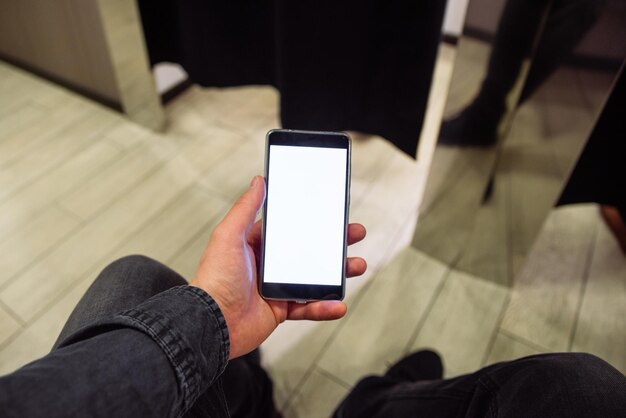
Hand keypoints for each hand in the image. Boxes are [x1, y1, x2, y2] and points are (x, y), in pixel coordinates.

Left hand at [191, 176, 366, 358]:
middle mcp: (267, 265)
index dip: (311, 220)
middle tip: (354, 233)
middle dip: (333, 243)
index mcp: (256, 245)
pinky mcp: (280, 311)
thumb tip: (259, 181)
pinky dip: (324, 307)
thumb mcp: (228, 236)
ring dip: (337, 274)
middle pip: (308, 251)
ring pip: (314, 279)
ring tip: (357, 265)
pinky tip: (339, 304)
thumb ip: (245, 209)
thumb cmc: (214, 278)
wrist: (211, 323)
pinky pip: (307, 308)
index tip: (331, 212)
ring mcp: (275, 288)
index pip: (289, 228)